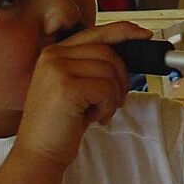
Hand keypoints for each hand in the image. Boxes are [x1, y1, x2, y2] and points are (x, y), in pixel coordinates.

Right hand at [15, 21, 152, 165]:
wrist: (39, 152)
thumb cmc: (61, 123)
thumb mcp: (77, 87)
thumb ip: (94, 66)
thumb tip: (128, 52)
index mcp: (55, 52)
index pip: (96, 33)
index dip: (123, 31)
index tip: (144, 35)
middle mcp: (53, 55)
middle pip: (109, 53)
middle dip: (120, 78)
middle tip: (112, 101)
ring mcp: (58, 69)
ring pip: (110, 71)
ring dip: (113, 96)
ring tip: (98, 111)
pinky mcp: (66, 87)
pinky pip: (106, 88)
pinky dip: (108, 106)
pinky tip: (94, 117)